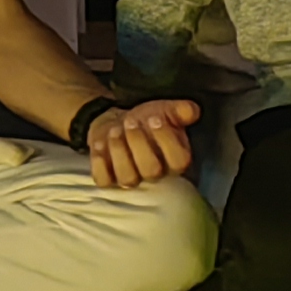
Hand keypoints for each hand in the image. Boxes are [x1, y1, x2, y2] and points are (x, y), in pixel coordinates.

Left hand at [82, 96, 198, 189]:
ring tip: (114, 130)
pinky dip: (99, 163)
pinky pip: (104, 180)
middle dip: (139, 143)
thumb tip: (191, 110)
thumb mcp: (165, 110)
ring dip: (119, 151)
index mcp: (175, 160)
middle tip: (130, 122)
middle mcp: (155, 175)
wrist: (118, 123)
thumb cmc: (147, 121)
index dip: (166, 140)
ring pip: (127, 178)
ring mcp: (131, 179)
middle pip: (151, 170)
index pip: (179, 161)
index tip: (154, 118)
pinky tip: (99, 144)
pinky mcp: (108, 178)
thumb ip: (181, 111)